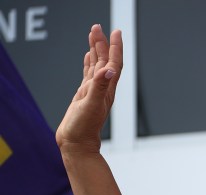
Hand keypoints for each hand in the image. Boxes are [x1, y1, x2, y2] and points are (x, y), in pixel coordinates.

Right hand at [55, 25, 121, 154]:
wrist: (77, 143)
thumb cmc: (84, 128)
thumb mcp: (92, 104)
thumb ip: (100, 87)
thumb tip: (108, 71)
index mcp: (107, 89)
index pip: (114, 63)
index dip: (115, 47)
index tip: (115, 32)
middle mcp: (102, 88)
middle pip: (105, 60)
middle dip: (102, 43)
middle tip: (98, 27)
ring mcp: (93, 91)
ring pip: (96, 65)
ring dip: (95, 50)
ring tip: (93, 34)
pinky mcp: (84, 95)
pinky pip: (88, 74)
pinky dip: (89, 63)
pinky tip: (87, 56)